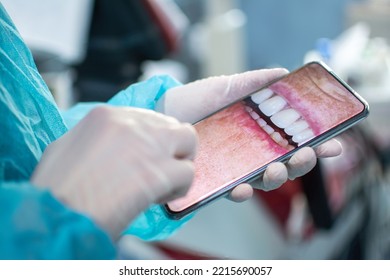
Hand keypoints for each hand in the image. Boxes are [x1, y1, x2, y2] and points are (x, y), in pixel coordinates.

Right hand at [31, 106, 196, 238]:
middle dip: (172, 147)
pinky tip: (161, 198)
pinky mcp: (159, 172)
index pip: (148, 117)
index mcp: (107, 115)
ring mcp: (148, 145)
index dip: (152, 139)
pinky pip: (188, 173)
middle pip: (172, 124)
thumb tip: (113, 146)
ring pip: (188, 140)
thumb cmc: (55, 189)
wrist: (57, 216)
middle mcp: (131, 123)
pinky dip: (179, 188)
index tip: (147, 156)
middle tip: (162, 167)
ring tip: (165, 182)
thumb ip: (96, 138)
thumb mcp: (66, 147)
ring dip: (181, 162)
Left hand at [157, 69, 341, 201]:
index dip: (316, 144)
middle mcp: (251, 152)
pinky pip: (232, 191)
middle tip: (306, 155)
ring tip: (276, 170)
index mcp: (259, 132)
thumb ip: (253, 82)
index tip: (333, 144)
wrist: (163, 114)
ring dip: (277, 178)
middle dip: (302, 163)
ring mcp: (235, 168)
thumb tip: (283, 73)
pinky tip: (242, 187)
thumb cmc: (194, 101)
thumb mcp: (225, 87)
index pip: (294, 141)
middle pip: (286, 164)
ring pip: (264, 180)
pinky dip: (241, 192)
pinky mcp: (216, 180)